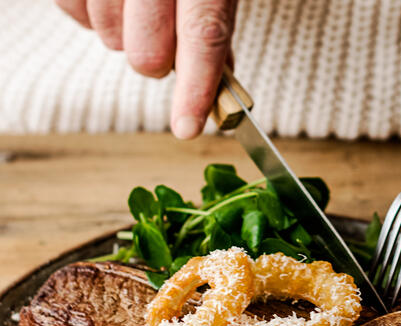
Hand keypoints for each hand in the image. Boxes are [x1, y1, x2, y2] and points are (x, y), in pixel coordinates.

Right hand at [55, 0, 237, 138]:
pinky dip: (88, 14)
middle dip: (156, 61)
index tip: (188, 129)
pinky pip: (70, 11)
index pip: (204, 33)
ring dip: (123, 34)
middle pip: (146, 52)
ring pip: (107, 36)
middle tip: (162, 40)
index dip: (196, 87)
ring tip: (134, 5)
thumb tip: (219, 81)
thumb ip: (215, 23)